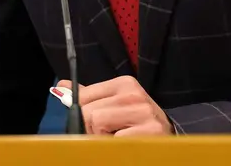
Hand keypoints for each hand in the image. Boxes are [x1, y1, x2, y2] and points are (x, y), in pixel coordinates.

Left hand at [56, 75, 172, 135]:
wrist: (168, 142)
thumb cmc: (137, 125)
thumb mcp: (114, 106)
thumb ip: (89, 97)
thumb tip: (62, 87)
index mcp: (124, 84)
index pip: (82, 96)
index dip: (83, 114)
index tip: (97, 123)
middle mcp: (134, 94)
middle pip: (87, 111)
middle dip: (92, 129)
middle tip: (110, 134)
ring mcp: (144, 112)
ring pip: (97, 124)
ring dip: (103, 138)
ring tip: (119, 139)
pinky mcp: (150, 132)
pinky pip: (114, 141)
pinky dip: (115, 147)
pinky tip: (128, 145)